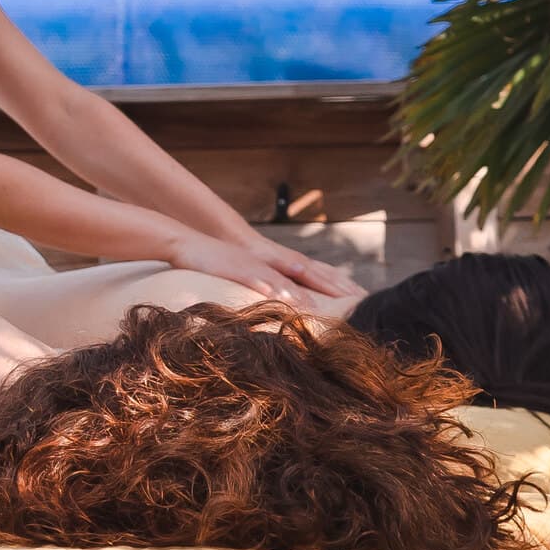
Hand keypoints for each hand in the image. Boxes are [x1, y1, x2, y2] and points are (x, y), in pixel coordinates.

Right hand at [172, 232, 362, 315]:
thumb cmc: (219, 263)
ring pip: (284, 277)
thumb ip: (270, 287)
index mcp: (277, 264)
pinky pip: (256, 277)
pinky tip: (279, 296)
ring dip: (302, 292)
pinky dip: (270, 286)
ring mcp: (255, 263)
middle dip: (331, 287)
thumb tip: (288, 305)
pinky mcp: (236, 266)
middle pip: (308, 273)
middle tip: (356, 301)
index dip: (337, 283)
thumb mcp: (249, 276)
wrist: (189, 242)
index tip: (360, 296)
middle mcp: (271, 261)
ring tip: (318, 308)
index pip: (314, 273)